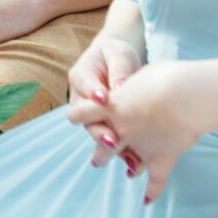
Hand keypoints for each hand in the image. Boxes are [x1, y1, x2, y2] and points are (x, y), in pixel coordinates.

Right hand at [66, 34, 144, 167]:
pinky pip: (111, 139)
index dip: (92, 92)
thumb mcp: (118, 54)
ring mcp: (92, 115)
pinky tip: (136, 162)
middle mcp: (81, 99)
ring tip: (126, 156)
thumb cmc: (116, 54)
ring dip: (111, 144)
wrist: (118, 63)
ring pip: (98, 132)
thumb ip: (119, 69)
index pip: (84, 84)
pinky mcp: (105, 125)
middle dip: (99, 130)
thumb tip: (120, 86)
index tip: (103, 98)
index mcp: (80, 76)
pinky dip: (123, 151)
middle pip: (86, 117)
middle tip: (112, 139)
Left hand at [73, 60, 199, 203]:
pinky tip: (147, 201)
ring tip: (125, 173)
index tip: (75, 119)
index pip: (84, 113)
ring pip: (121, 158)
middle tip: (96, 161)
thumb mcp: (140, 76)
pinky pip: (154, 179)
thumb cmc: (164, 78)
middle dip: (99, 150)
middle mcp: (119, 128)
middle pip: (100, 140)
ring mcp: (138, 144)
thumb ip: (132, 86)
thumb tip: (133, 90)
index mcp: (111, 105)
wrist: (184, 95)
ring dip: (124, 165)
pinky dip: (152, 191)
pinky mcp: (160, 156)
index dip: (79, 116)